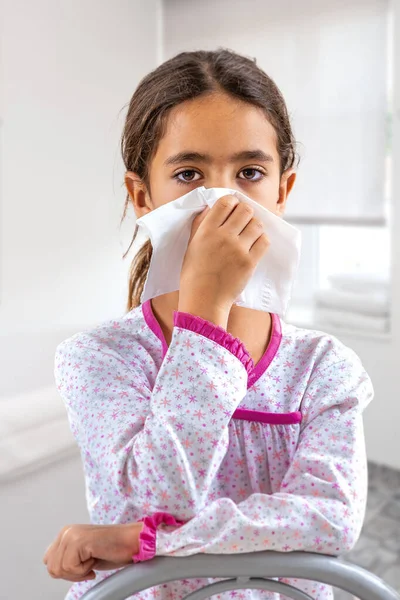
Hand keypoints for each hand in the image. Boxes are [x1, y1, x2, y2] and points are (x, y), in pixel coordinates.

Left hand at [43, 522, 142, 581]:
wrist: (132, 542)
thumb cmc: (113, 549)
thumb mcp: (83, 555)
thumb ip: (66, 557)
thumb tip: (52, 568)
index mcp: (66, 533)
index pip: (49, 562)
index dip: (66, 571)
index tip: (83, 566)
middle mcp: (66, 531)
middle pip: (52, 568)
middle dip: (71, 574)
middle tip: (89, 565)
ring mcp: (71, 535)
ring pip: (60, 569)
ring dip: (79, 572)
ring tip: (93, 559)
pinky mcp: (78, 541)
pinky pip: (71, 568)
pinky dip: (84, 570)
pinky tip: (95, 558)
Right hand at [179, 195, 269, 326]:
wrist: (204, 299)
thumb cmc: (194, 274)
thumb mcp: (191, 245)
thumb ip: (200, 224)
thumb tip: (212, 207)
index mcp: (206, 230)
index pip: (225, 202)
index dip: (232, 202)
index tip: (233, 208)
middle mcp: (223, 236)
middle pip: (245, 210)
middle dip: (246, 213)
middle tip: (243, 222)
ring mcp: (238, 249)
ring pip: (257, 224)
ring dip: (255, 226)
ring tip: (249, 234)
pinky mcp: (250, 262)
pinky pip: (264, 241)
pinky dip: (261, 240)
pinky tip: (254, 245)